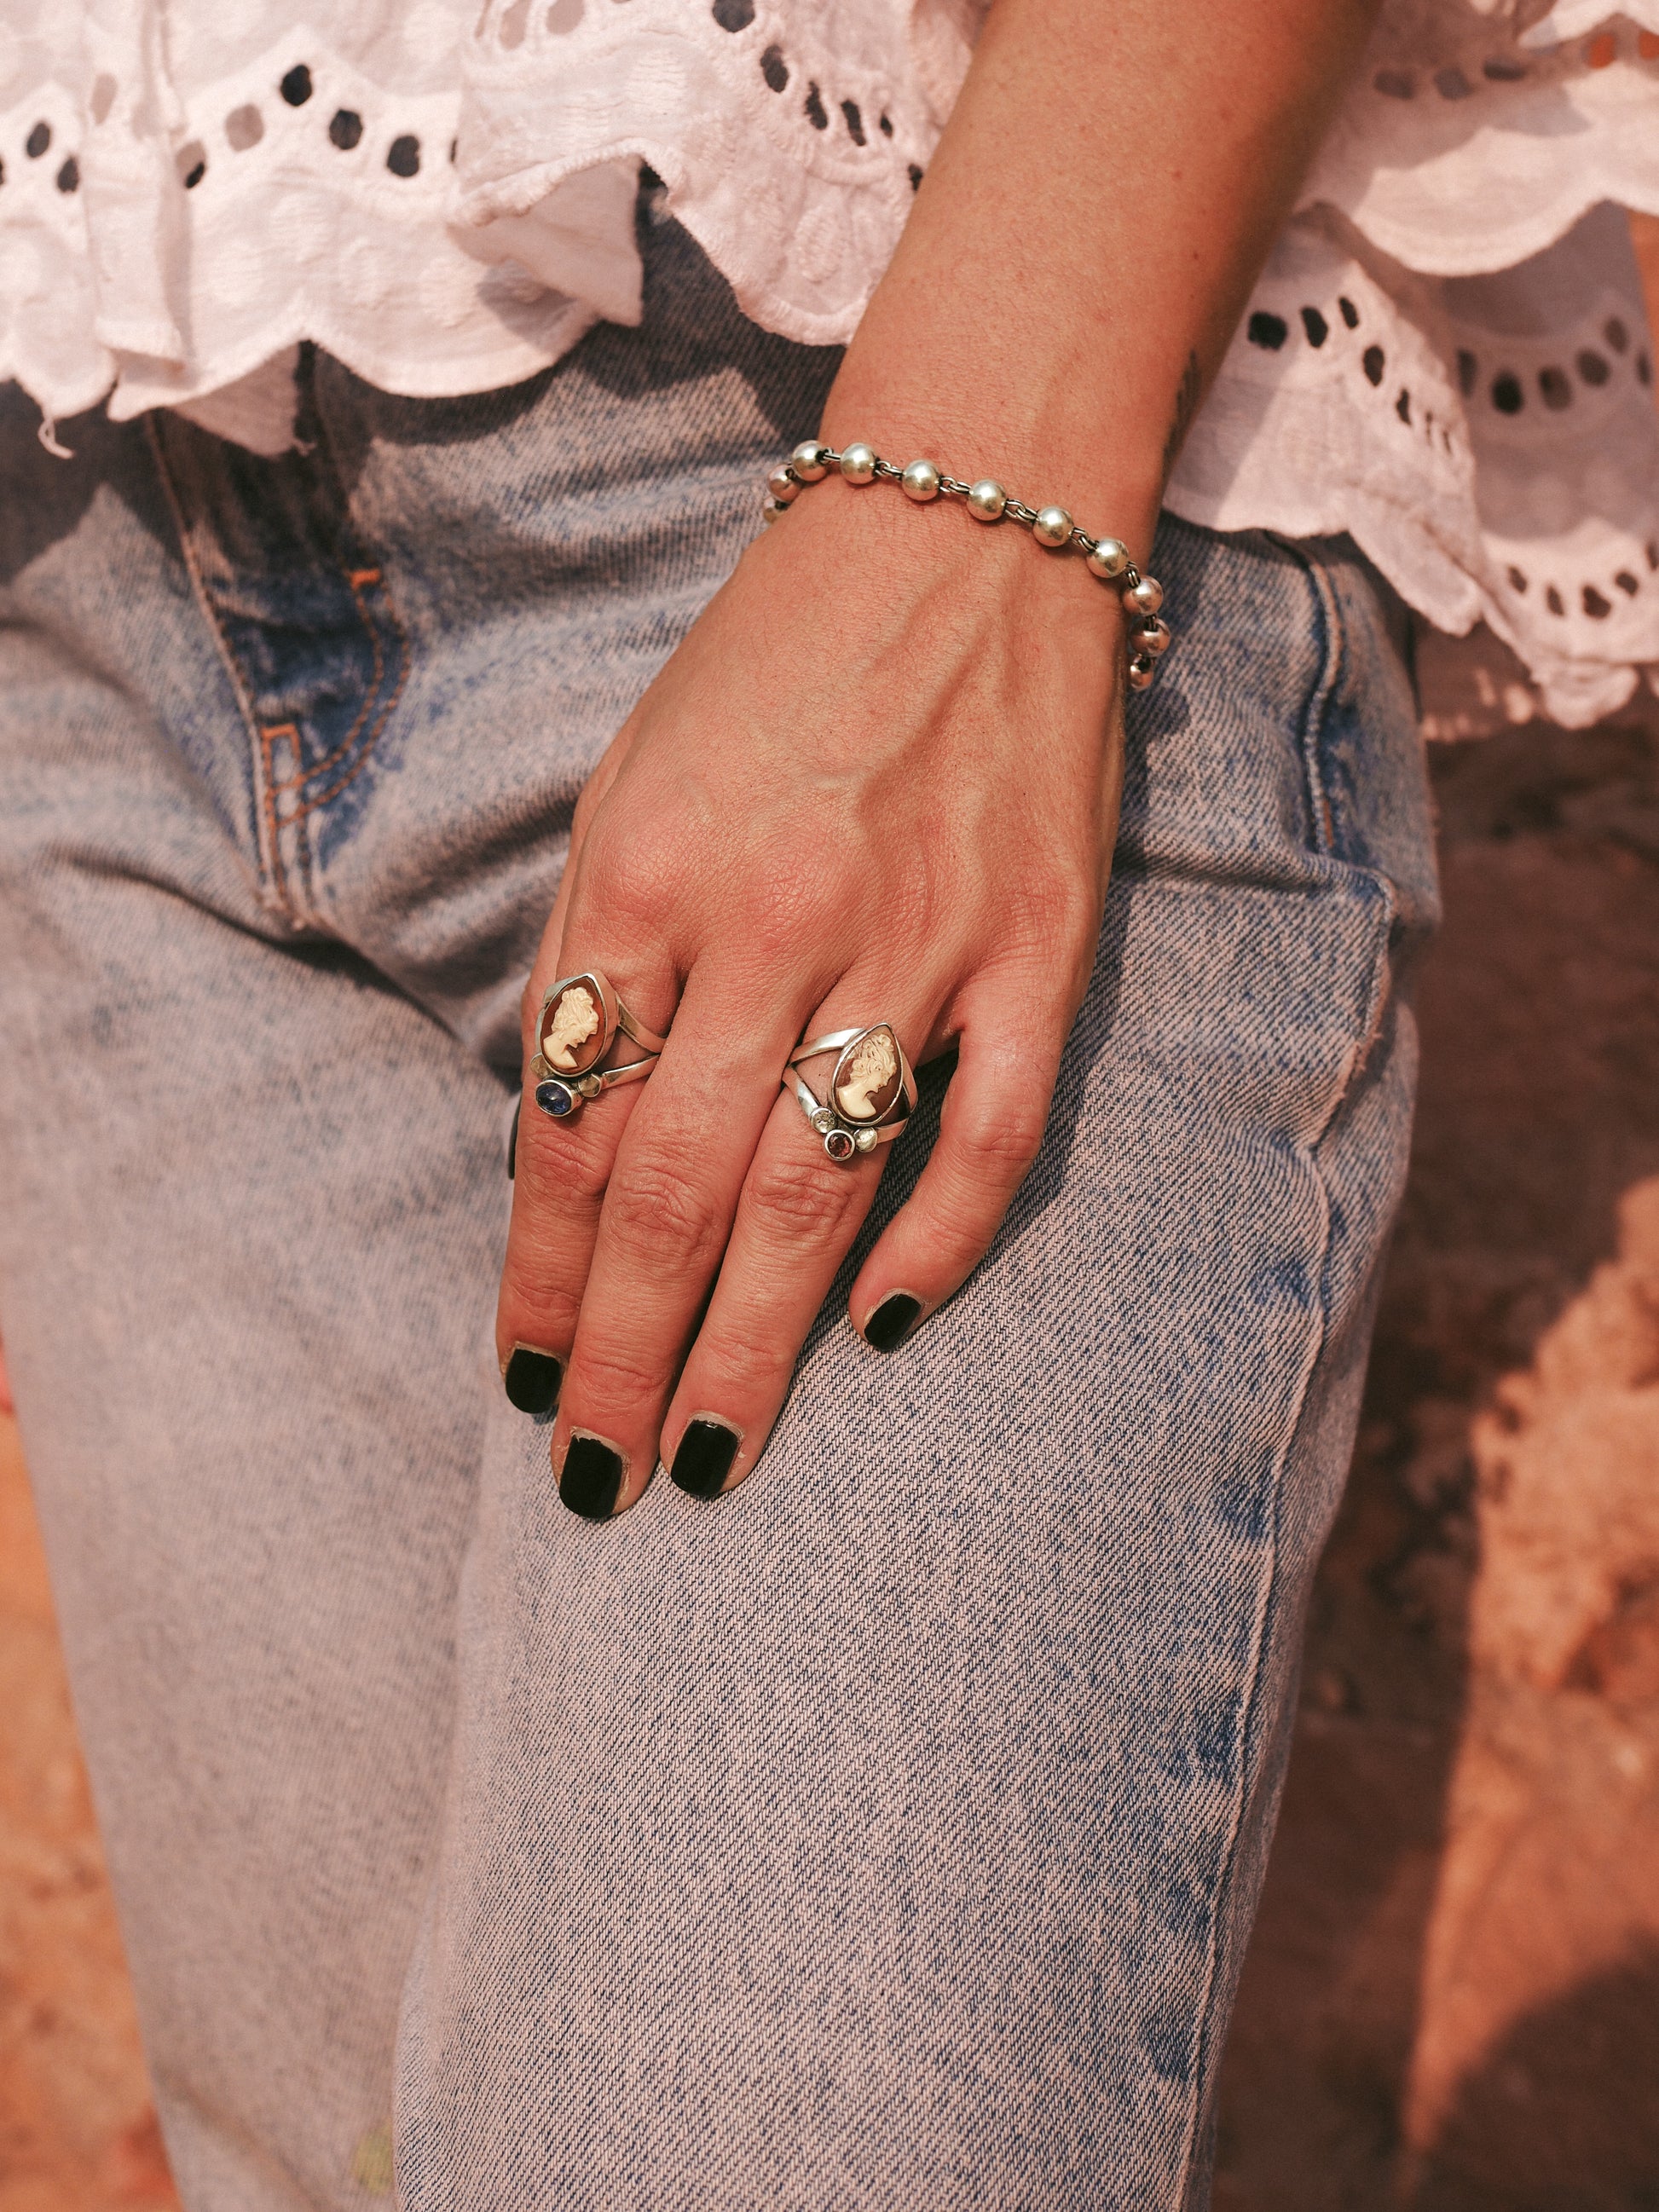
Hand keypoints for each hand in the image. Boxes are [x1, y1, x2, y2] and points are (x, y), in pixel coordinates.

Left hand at [496, 472, 1124, 1515]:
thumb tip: (567, 1153)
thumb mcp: (629, 792)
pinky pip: (987, 1133)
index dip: (541, 1281)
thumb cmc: (768, 674)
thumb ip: (599, 967)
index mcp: (646, 881)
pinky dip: (937, 1243)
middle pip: (676, 1195)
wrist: (962, 533)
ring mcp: (918, 941)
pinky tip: (885, 1328)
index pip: (567, 1132)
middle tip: (600, 1483)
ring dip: (755, 1343)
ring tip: (711, 1453)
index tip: (528, 1384)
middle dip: (628, 1357)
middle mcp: (773, 923)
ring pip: (818, 1191)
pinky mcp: (1040, 947)